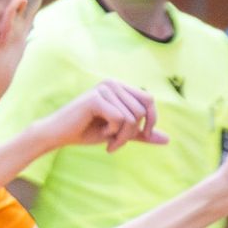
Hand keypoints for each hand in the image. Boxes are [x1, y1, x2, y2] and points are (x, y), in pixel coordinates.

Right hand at [40, 80, 167, 152]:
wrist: (59, 134)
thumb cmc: (87, 131)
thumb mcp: (120, 133)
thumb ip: (142, 134)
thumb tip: (168, 139)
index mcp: (120, 87)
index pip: (149, 100)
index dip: (151, 120)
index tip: (142, 136)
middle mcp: (113, 83)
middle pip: (142, 110)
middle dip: (133, 133)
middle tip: (118, 143)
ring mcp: (104, 88)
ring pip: (132, 117)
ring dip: (123, 137)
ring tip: (109, 142)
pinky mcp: (96, 98)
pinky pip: (119, 119)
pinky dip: (114, 134)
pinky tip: (102, 136)